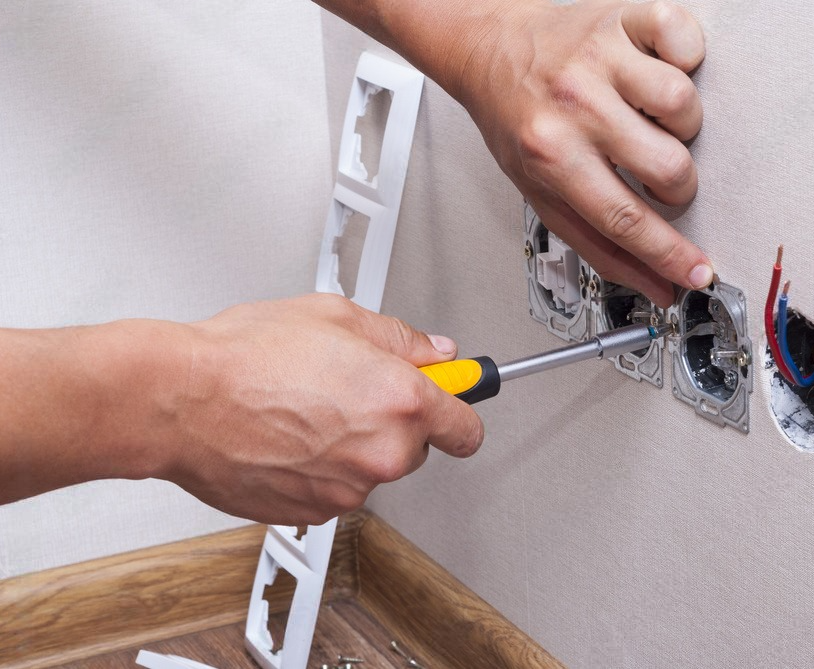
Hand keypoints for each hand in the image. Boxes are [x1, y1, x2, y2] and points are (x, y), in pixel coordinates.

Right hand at [164, 294, 482, 524]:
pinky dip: (321, 470)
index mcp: (400, 401)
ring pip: (372, 468)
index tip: (455, 403)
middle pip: (417, 447)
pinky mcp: (314, 512)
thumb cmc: (245, 356)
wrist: (180, 400)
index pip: (466, 427)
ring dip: (354, 446)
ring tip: (306, 410)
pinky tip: (288, 437)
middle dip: (394, 422)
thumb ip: (400, 339)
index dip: (460, 410)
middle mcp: (383, 453)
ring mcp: (348, 488)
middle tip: (350, 391)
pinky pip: (336, 489)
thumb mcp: (336, 316)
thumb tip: (434, 353)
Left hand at [454, 0, 711, 305]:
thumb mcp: (541, 192)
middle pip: (669, 167)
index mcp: (551, 155)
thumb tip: (658, 284)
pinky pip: (685, 41)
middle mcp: (575, 104)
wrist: (490, 51)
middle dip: (677, 187)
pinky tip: (658, 72)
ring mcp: (601, 57)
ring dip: (681, 126)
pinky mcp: (624, 19)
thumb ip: (600, 245)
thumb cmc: (519, 124)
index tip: (698, 272)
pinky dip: (686, 59)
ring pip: (684, 107)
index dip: (669, 253)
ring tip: (650, 122)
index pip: (624, 219)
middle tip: (657, 177)